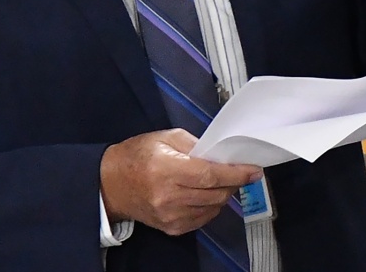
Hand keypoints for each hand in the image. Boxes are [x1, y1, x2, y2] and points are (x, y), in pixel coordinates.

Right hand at [99, 129, 261, 235]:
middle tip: (238, 172)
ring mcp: (170, 216)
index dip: (236, 174)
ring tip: (219, 181)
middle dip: (233, 183)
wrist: (111, 184)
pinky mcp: (171, 228)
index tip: (254, 170)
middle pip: (216, 194)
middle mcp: (168, 196)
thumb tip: (221, 155)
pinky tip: (204, 194)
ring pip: (213, 208)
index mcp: (166, 169)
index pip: (210, 175)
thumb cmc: (137, 156)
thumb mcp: (166, 138)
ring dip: (222, 194)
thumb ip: (196, 145)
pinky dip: (211, 206)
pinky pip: (203, 219)